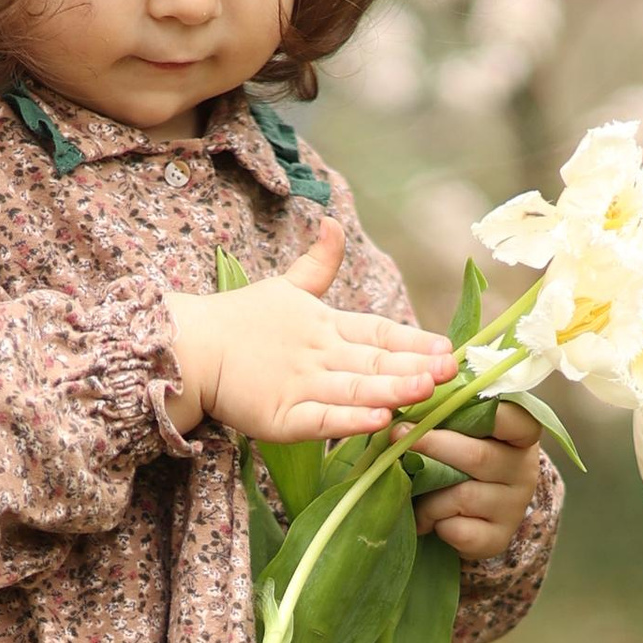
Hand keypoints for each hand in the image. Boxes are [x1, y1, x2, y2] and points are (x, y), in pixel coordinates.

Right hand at [165, 228, 451, 442]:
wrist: (188, 349)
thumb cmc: (239, 321)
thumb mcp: (285, 287)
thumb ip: (318, 263)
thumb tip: (333, 222)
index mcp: (324, 325)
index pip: (379, 333)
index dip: (414, 340)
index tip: (449, 348)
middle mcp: (319, 354)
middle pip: (375, 361)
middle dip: (416, 365)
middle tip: (453, 371)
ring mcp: (300, 386)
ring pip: (355, 389)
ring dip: (392, 389)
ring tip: (427, 390)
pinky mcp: (280, 418)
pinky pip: (321, 420)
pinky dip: (350, 421)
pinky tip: (378, 421)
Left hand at [413, 399, 544, 558]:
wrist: (475, 519)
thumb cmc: (461, 463)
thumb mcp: (465, 435)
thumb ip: (450, 416)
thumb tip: (407, 398)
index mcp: (520, 437)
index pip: (517, 419)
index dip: (486, 410)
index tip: (444, 403)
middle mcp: (523, 470)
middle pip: (478, 456)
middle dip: (431, 445)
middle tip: (396, 436)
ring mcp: (513, 507)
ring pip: (462, 497)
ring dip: (428, 497)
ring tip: (411, 494)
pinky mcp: (497, 539)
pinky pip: (458, 530)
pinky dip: (436, 525)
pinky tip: (430, 522)